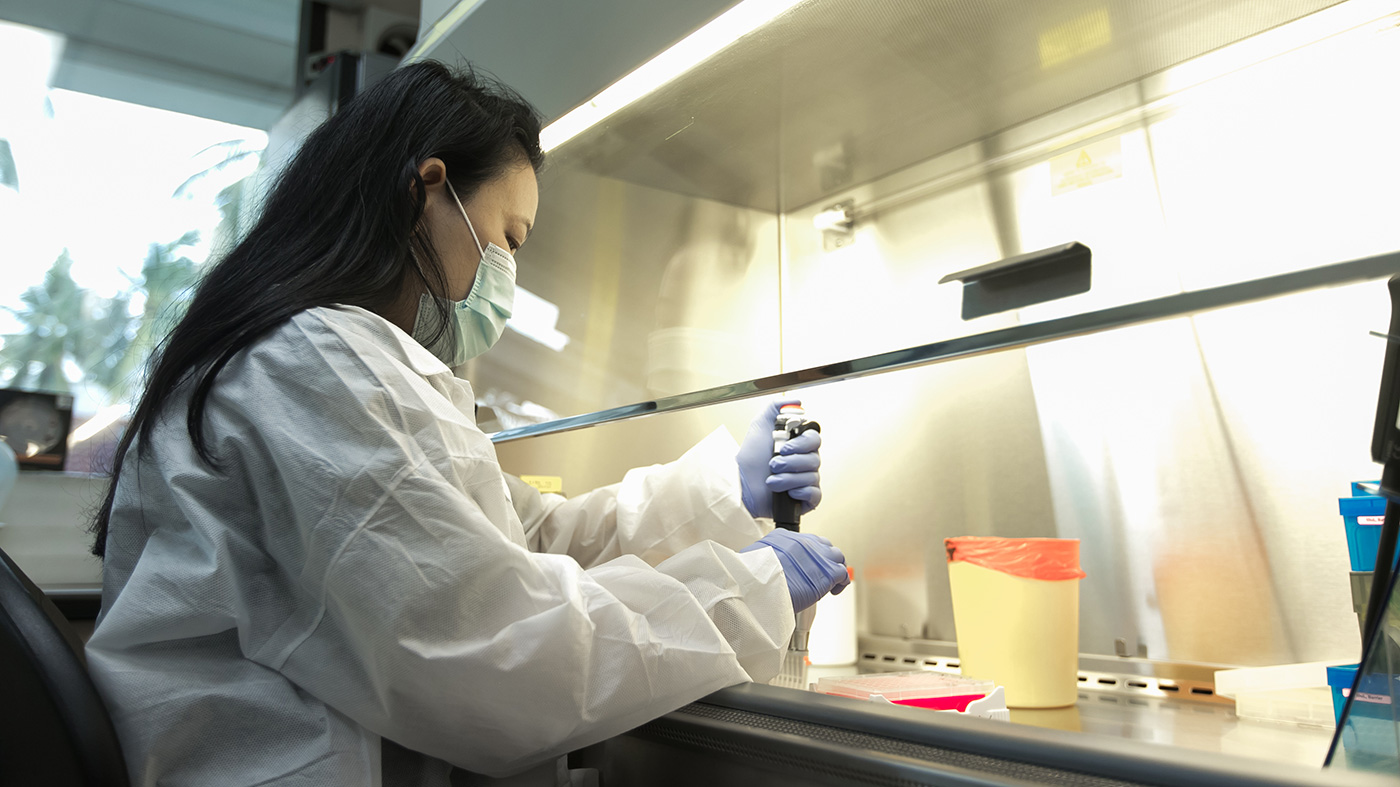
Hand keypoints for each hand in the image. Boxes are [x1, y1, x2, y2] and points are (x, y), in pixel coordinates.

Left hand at [736, 398, 821, 518]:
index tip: (784, 447)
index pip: (814, 439)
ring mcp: (805, 480)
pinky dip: (799, 492)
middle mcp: (803, 462)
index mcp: (797, 445)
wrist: (741, 485)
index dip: (801, 444)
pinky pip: (815, 494)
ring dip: (787, 478)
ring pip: (812, 476)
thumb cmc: (749, 459)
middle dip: (790, 462)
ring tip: (771, 480)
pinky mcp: (805, 499)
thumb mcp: (759, 425)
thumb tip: (796, 401)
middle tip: (773, 464)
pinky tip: (787, 493)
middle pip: (815, 458)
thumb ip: (775, 407)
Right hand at [741, 529, 849, 611]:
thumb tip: (769, 565)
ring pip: (836, 556)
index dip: (810, 554)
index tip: (808, 565)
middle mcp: (804, 542)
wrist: (761, 588)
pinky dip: (841, 582)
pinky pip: (843, 573)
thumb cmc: (755, 578)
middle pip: (823, 545)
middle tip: (821, 573)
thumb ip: (767, 556)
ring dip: (835, 568)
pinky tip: (835, 590)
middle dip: (825, 558)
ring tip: (831, 582)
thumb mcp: (755, 556)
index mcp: (785, 536)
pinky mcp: (828, 571)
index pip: (806, 541)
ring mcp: (818, 555)